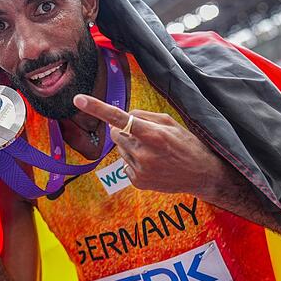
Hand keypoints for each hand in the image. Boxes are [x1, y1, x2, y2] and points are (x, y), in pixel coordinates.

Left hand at [73, 94, 233, 198]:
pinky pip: (125, 164)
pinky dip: (134, 161)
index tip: (78, 99)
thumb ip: (144, 116)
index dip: (97, 107)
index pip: (119, 117)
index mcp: (153, 134)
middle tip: (147, 136)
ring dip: (131, 147)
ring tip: (154, 153)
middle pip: (116, 133)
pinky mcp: (137, 182)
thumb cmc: (187, 144)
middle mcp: (144, 153)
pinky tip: (153, 164)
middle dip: (125, 131)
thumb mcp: (171, 123)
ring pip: (120, 149)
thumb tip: (121, 117)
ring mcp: (139, 170)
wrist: (202, 175)